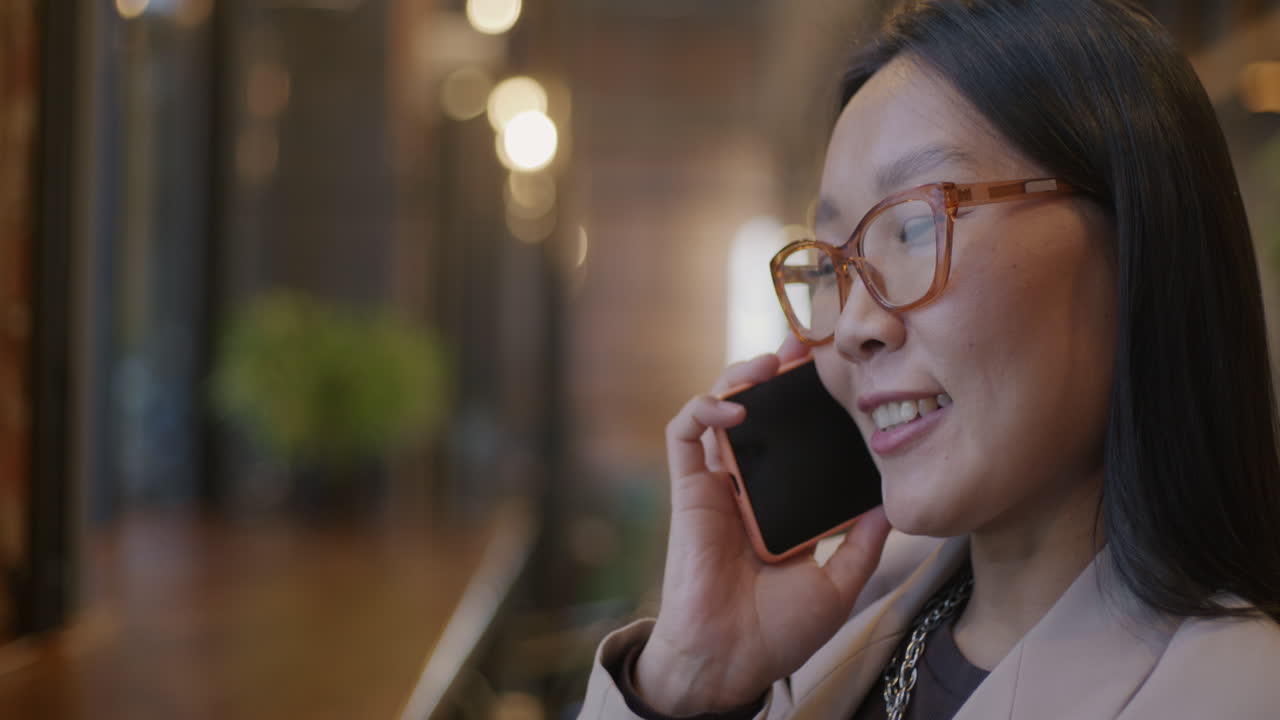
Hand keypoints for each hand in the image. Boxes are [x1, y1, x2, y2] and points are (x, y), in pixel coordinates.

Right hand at [633, 335, 891, 714]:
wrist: (731, 660)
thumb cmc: (777, 632)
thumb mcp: (838, 584)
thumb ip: (862, 544)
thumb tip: (894, 505)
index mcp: (782, 503)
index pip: (797, 439)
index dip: (813, 403)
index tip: (842, 375)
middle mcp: (748, 486)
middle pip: (760, 413)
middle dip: (778, 373)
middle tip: (807, 345)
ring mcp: (717, 484)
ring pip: (719, 410)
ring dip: (741, 377)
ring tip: (771, 361)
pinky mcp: (688, 489)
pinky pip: (685, 435)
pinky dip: (705, 409)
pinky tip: (735, 406)